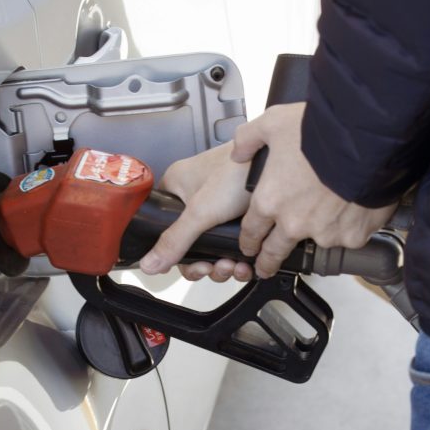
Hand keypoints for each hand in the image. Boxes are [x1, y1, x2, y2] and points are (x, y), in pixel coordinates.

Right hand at [138, 143, 254, 281]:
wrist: (278, 162)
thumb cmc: (239, 170)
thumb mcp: (201, 211)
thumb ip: (175, 240)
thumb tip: (150, 264)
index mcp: (176, 188)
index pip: (164, 230)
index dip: (177, 255)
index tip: (194, 265)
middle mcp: (195, 197)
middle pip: (190, 244)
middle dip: (205, 263)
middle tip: (216, 267)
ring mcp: (218, 206)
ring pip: (213, 247)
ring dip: (223, 264)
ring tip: (234, 265)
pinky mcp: (239, 213)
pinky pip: (232, 244)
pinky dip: (238, 258)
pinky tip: (245, 263)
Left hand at [231, 103, 396, 277]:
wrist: (365, 141)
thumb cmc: (321, 131)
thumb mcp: (273, 123)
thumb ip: (249, 139)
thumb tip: (239, 152)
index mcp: (270, 200)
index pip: (251, 231)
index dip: (248, 241)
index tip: (250, 246)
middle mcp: (294, 222)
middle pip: (274, 252)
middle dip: (267, 262)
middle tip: (267, 267)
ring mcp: (324, 233)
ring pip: (316, 241)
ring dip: (318, 232)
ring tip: (328, 214)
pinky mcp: (352, 236)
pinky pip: (348, 237)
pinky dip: (349, 226)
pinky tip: (353, 207)